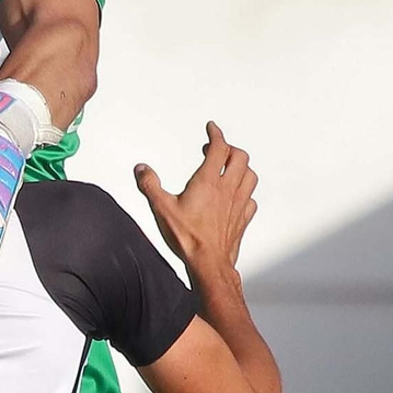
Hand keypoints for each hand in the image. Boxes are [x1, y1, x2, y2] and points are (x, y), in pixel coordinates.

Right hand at [134, 122, 257, 277]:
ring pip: (250, 176)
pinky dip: (246, 192)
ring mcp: (238, 204)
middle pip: (240, 157)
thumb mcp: (161, 208)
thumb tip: (142, 170)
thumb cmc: (189, 238)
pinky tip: (238, 196)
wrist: (209, 263)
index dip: (216, 134)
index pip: (220, 147)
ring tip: (231, 167)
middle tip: (218, 149)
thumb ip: (150, 185)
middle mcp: (227, 189)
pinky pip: (251, 200)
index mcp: (208, 182)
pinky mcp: (242, 219)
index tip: (212, 129)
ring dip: (242, 167)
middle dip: (230, 149)